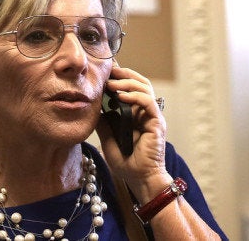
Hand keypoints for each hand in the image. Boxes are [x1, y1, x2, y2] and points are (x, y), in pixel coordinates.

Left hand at [96, 67, 171, 202]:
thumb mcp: (106, 135)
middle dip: (123, 74)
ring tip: (111, 84)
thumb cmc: (125, 160)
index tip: (103, 70)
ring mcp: (152, 116)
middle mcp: (145, 111)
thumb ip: (103, 120)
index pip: (130, 87)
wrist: (138, 178)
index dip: (118, 77)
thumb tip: (91, 105)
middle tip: (107, 71)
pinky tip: (122, 96)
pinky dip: (136, 96)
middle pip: (139, 82)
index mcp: (135, 112)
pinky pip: (149, 103)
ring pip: (145, 88)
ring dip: (127, 83)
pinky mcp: (156, 124)